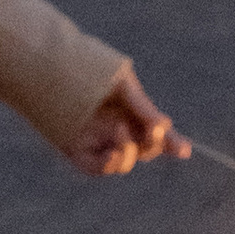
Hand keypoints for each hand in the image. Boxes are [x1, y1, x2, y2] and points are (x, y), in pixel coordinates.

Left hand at [67, 63, 184, 177]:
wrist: (51, 66)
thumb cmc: (87, 68)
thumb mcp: (120, 82)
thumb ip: (141, 105)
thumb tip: (164, 125)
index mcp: (131, 112)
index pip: (156, 133)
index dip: (171, 143)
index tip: (183, 149)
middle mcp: (118, 129)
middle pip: (145, 150)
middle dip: (155, 145)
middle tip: (154, 131)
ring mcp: (98, 142)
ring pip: (124, 161)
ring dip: (129, 152)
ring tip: (120, 128)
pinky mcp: (78, 150)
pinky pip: (97, 167)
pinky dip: (108, 165)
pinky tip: (112, 153)